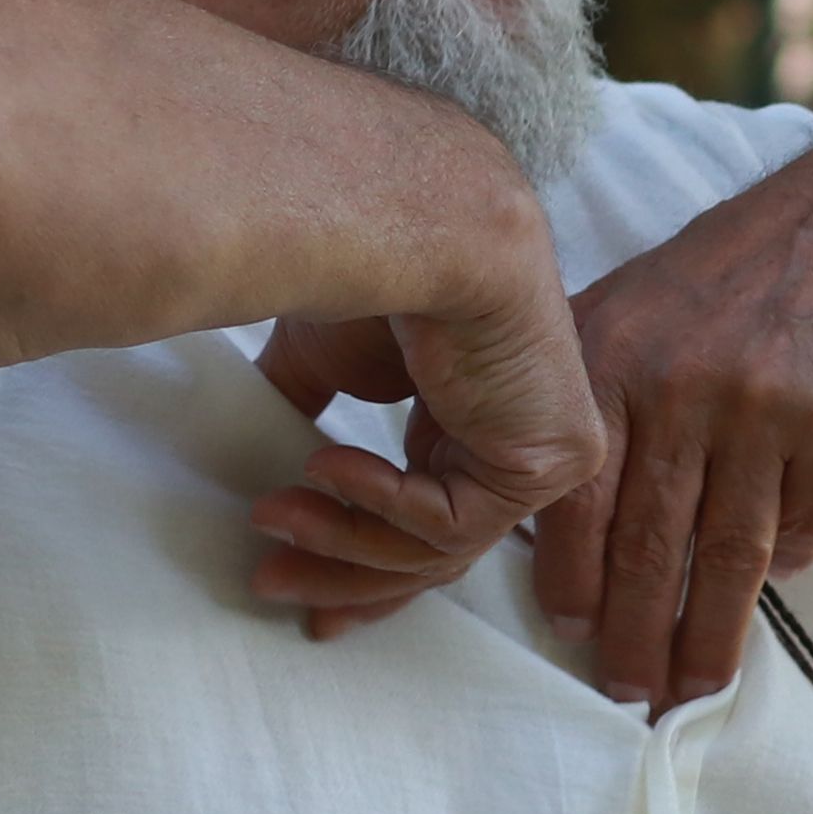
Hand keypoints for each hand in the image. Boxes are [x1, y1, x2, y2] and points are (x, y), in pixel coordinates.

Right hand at [245, 260, 609, 637]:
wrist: (419, 227)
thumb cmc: (377, 271)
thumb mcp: (326, 359)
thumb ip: (309, 408)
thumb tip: (262, 450)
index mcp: (470, 421)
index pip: (424, 521)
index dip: (352, 557)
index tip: (287, 581)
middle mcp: (511, 443)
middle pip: (431, 550)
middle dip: (343, 574)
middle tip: (271, 585)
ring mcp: (540, 455)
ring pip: (439, 549)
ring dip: (342, 541)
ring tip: (272, 514)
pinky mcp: (551, 463)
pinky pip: (453, 524)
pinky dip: (380, 504)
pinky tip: (326, 465)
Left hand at [529, 130, 812, 708]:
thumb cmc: (722, 283)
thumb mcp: (625, 306)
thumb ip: (570, 391)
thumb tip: (503, 492)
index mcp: (616, 358)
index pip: (579, 495)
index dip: (571, 575)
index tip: (569, 629)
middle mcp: (686, 388)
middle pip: (651, 544)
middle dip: (634, 634)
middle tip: (625, 695)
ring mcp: (768, 413)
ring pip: (729, 557)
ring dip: (708, 636)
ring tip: (693, 688)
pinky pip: (804, 530)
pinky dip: (786, 562)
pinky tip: (769, 588)